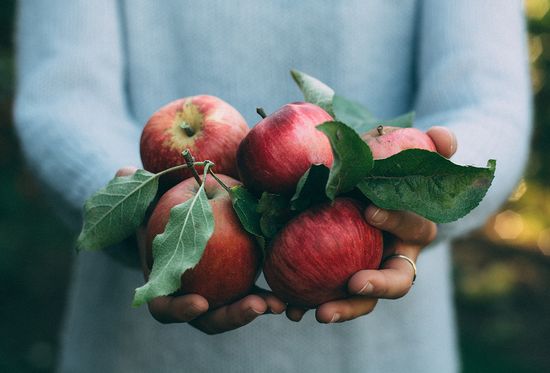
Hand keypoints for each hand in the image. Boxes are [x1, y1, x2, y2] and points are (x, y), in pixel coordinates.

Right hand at [115, 167, 285, 333]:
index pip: (167, 308)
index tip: (199, 302)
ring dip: (257, 308)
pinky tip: (288, 289)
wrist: (182, 217)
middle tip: (255, 306)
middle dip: (232, 317)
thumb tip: (122, 170)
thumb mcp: (146, 201)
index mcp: (163, 286)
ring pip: (236, 310)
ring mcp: (217, 294)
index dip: (180, 310)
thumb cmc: (158, 212)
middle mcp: (190, 296)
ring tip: (279, 303)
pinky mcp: (240, 283)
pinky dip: (270, 294)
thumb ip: (134, 190)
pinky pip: (255, 292)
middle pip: (210, 319)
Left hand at [286, 126, 456, 322]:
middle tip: (354, 283)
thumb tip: (444, 139)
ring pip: (362, 299)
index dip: (396, 219)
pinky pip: (326, 297)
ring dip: (343, 308)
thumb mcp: (404, 151)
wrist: (362, 188)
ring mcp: (367, 273)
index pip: (414, 227)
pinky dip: (307, 305)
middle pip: (396, 282)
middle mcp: (394, 258)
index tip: (369, 209)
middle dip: (377, 286)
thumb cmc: (385, 169)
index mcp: (414, 229)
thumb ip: (430, 145)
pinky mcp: (337, 280)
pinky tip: (286, 308)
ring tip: (319, 313)